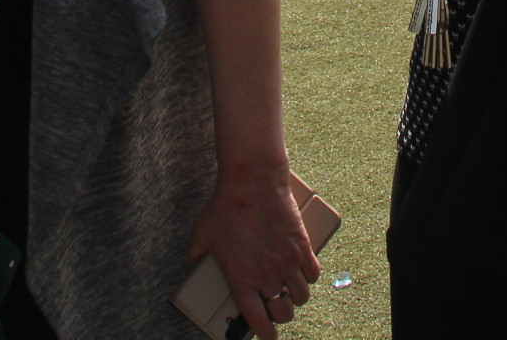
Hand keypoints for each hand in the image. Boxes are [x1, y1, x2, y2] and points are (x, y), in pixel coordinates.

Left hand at [185, 164, 317, 339]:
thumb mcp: (201, 235)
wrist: (252, 181)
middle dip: (281, 315)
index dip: (266, 335)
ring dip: (295, 297)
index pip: (258, 321)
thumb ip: (196, 257)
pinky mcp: (302, 246)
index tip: (267, 336)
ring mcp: (288, 261)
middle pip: (284, 312)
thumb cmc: (224, 207)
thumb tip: (192, 266)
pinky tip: (302, 272)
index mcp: (243, 279)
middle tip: (276, 307)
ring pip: (301, 295)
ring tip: (289, 289)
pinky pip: (313, 273)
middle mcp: (268, 275)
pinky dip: (309, 277)